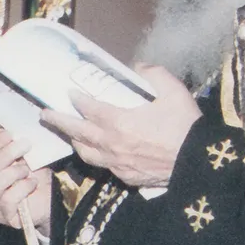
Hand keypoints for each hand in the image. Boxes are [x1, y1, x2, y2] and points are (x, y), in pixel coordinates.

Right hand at [0, 130, 51, 236]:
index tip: (10, 133)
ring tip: (26, 170)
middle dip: (6, 154)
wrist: (48, 201)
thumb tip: (17, 131)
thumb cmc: (35, 178)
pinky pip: (8, 200)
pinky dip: (22, 188)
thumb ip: (19, 148)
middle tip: (25, 145)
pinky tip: (32, 184)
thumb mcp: (28, 159)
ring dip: (12, 173)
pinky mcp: (5, 216)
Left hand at [42, 65, 197, 189]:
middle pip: (77, 132)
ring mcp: (116, 163)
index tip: (68, 93)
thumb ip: (153, 74)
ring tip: (69, 135)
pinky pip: (102, 166)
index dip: (77, 100)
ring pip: (86, 153)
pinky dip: (95, 157)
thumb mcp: (174, 91)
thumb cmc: (186, 126)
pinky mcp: (125, 177)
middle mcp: (112, 144)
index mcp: (120, 122)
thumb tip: (138, 67)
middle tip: (45, 114)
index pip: (89, 108)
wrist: (199, 163)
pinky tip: (95, 152)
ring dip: (74, 142)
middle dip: (59, 121)